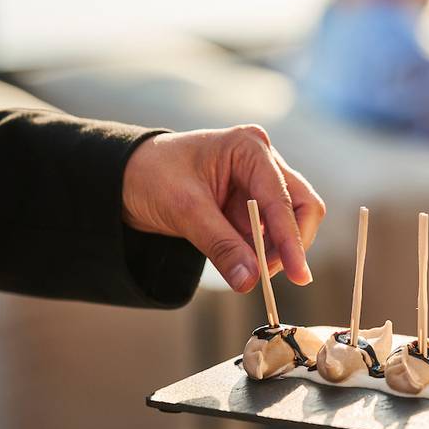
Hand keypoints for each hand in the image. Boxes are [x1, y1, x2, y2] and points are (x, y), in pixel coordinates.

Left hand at [122, 125, 324, 291]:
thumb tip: (250, 280)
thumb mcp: (184, 211)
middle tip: (268, 275)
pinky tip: (242, 260)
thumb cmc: (153, 177)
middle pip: (302, 206)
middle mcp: (263, 160)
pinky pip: (271, 233)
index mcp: (249, 148)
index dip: (291, 239)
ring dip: (275, 251)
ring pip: (290, 223)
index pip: (282, 199)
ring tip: (247, 268)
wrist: (127, 178)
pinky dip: (262, 252)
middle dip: (291, 243)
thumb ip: (221, 245)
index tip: (299, 275)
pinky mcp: (253, 204)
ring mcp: (260, 183)